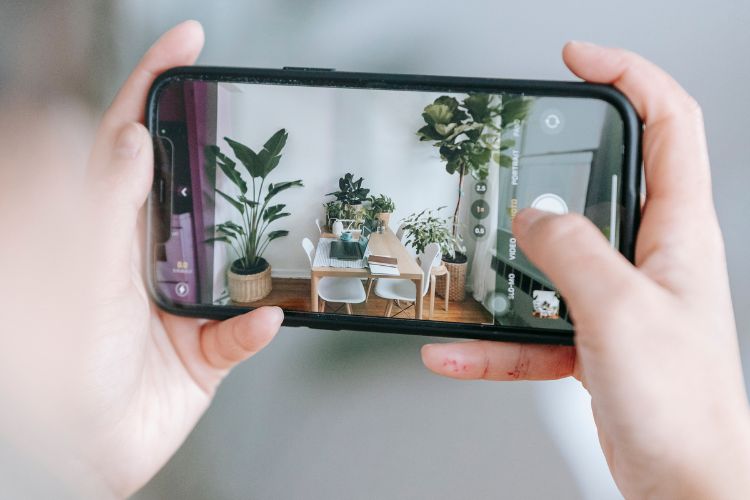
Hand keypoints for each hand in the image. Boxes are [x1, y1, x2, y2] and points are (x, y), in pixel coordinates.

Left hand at [81, 21, 282, 496]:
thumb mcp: (80, 268)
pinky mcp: (209, 348)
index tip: (187, 44)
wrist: (75, 451)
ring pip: (235, 255)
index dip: (156, 88)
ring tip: (281, 224)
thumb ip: (106, 202)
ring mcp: (183, 302)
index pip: (133, 141)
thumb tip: (133, 135)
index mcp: (109, 228)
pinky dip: (255, 327)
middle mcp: (149, 258)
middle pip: (195, 190)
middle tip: (256, 131)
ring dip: (257, 247)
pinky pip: (245, 330)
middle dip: (226, 159)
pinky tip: (261, 320)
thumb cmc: (60, 365)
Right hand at [421, 42, 749, 498]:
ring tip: (470, 266)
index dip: (628, 76)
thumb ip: (572, 253)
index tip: (580, 60)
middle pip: (606, 181)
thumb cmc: (683, 409)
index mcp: (678, 233)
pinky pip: (533, 326)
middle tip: (516, 148)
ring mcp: (618, 299)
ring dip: (509, 265)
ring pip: (556, 259)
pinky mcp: (592, 339)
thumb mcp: (620, 312)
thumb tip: (535, 218)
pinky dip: (494, 339)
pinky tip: (457, 351)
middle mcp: (651, 258)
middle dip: (560, 162)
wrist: (685, 484)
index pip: (669, 123)